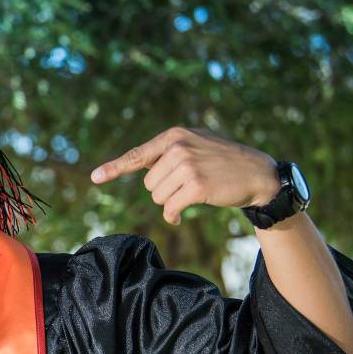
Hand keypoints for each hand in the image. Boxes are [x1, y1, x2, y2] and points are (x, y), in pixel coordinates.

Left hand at [90, 126, 278, 224]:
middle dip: (163, 191)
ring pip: (157, 197)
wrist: (257, 173)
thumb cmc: (223, 161)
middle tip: (187, 186)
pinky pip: (169, 208)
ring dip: (170, 202)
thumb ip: (169, 151)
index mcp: (174, 136)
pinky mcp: (195, 186)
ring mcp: (186, 166)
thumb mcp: (196, 144)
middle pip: (148, 184)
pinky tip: (180, 217)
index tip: (95, 177)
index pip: (138, 155)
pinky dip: (172, 216)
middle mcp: (178, 147)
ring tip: (192, 194)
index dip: (114, 168)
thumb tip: (141, 167)